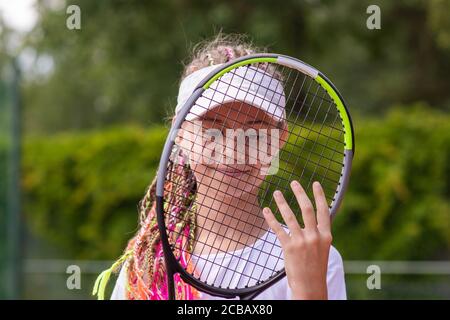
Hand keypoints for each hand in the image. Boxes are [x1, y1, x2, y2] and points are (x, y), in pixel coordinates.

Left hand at [262, 181, 331, 299]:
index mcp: (326, 236)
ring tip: (277, 193)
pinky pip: (278, 229)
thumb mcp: (323, 249)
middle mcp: (315, 236)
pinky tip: (266, 210)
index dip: (320, 196)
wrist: (310, 286)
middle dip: (300, 193)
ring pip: (290, 216)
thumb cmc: (315, 268)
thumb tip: (313, 220)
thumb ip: (318, 234)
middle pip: (307, 209)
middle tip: (294, 182)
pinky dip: (271, 218)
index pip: (324, 210)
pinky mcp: (289, 248)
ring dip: (282, 202)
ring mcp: (302, 242)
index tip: (316, 183)